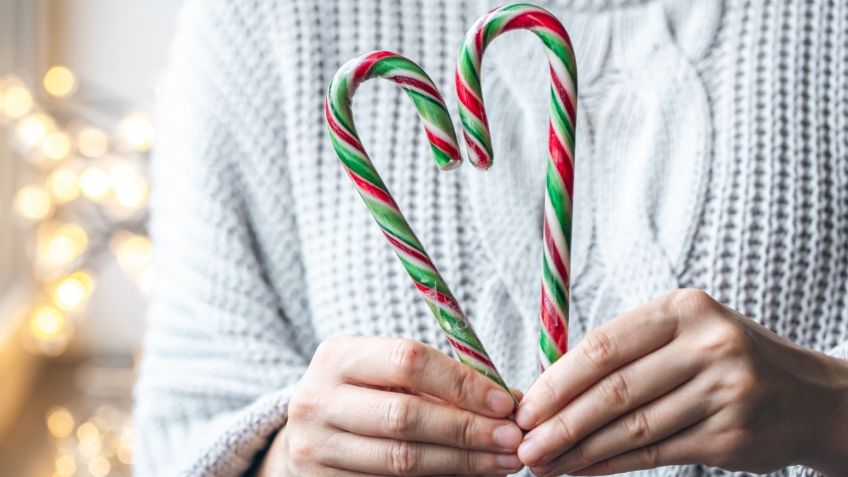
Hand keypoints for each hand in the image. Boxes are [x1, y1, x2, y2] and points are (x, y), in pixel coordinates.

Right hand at [258, 335, 524, 475]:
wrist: (308, 434)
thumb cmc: (364, 396)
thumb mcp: (387, 375)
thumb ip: (440, 381)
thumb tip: (510, 400)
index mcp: (338, 356)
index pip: (408, 361)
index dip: (462, 384)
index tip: (505, 402)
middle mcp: (318, 400)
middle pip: (405, 416)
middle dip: (467, 429)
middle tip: (512, 438)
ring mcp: (316, 447)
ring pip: (401, 459)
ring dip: (462, 462)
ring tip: (503, 461)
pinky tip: (471, 474)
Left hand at [515, 289, 847, 475]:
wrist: (807, 395)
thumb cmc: (722, 359)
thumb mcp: (682, 333)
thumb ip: (625, 352)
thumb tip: (548, 389)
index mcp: (683, 309)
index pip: (604, 346)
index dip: (558, 381)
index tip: (524, 406)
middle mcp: (707, 345)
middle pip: (614, 390)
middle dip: (561, 422)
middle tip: (523, 444)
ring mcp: (724, 392)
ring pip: (632, 427)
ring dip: (580, 450)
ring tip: (543, 463)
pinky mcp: (731, 436)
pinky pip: (655, 453)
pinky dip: (611, 464)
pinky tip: (581, 470)